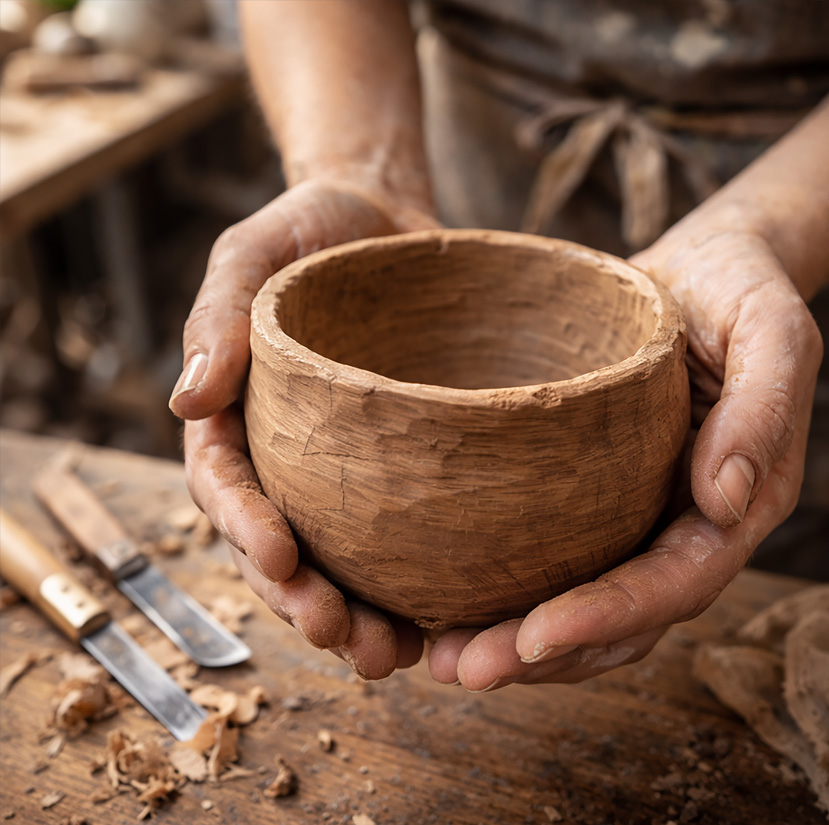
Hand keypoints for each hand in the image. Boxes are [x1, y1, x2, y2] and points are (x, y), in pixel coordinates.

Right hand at [171, 179, 436, 677]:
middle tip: (340, 633)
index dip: (245, 527)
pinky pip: (400, 539)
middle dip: (302, 599)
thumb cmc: (311, 235)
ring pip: (339, 563)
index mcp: (240, 418)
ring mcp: (346, 471)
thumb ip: (215, 319)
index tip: (279, 556)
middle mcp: (289, 459)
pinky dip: (414, 586)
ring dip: (358, 618)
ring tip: (394, 655)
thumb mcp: (252, 255)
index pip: (226, 485)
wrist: (388, 224)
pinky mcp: (402, 470)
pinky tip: (442, 620)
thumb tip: (184, 403)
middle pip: (280, 547)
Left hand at [429, 224, 822, 690]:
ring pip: (581, 602)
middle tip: (458, 668)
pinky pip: (554, 556)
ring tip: (438, 655)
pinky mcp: (594, 493)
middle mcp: (682, 524)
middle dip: (541, 652)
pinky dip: (508, 588)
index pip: (674, 582)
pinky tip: (448, 598)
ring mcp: (636, 515)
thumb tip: (727, 500)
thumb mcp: (769, 331)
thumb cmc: (739, 289)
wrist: (700, 271)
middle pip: (619, 617)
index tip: (533, 638)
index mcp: (734, 501)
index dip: (608, 618)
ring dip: (514, 640)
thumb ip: (762, 411)